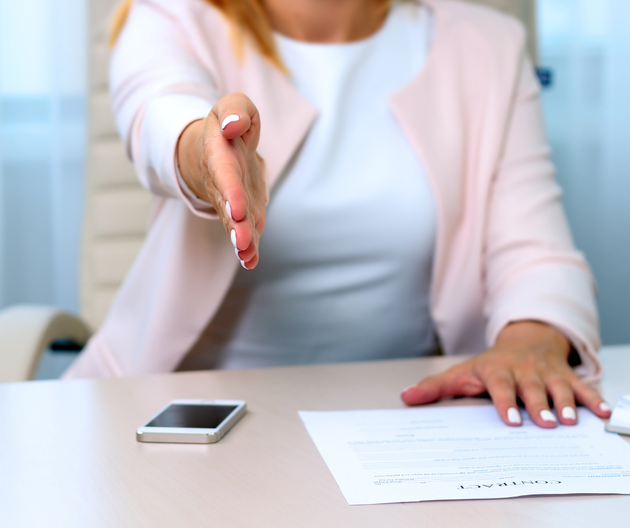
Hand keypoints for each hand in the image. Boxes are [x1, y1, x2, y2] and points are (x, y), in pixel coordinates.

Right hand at [177, 92, 266, 268]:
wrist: (218, 147)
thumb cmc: (229, 126)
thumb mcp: (233, 107)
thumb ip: (236, 112)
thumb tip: (235, 126)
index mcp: (220, 156)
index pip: (225, 176)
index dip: (231, 193)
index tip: (237, 209)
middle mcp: (223, 184)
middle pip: (228, 207)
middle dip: (235, 225)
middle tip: (241, 242)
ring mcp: (232, 202)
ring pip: (235, 224)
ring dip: (241, 241)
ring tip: (246, 256)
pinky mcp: (244, 213)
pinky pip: (246, 232)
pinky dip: (248, 248)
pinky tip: (250, 261)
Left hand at [401, 321, 611, 427]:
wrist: (523, 341)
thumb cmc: (490, 364)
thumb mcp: (461, 372)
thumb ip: (435, 387)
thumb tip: (406, 397)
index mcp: (497, 371)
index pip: (501, 387)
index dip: (506, 402)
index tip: (510, 419)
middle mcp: (524, 371)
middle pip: (532, 388)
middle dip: (539, 404)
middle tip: (545, 422)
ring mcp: (547, 373)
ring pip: (558, 387)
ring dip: (566, 403)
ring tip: (570, 420)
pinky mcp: (565, 376)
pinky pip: (582, 386)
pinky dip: (593, 398)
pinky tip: (602, 412)